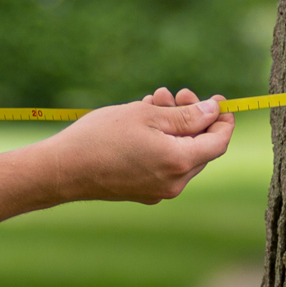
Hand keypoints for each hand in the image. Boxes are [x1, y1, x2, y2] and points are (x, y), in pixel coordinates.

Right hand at [41, 87, 234, 203]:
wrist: (62, 170)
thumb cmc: (101, 138)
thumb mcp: (147, 116)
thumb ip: (186, 116)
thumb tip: (214, 112)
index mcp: (179, 163)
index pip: (218, 143)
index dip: (223, 120)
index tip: (219, 100)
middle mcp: (174, 183)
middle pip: (200, 149)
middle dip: (194, 118)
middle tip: (177, 93)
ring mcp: (158, 191)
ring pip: (180, 155)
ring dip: (175, 127)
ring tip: (155, 101)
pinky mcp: (143, 192)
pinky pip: (164, 164)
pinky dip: (162, 143)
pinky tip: (145, 122)